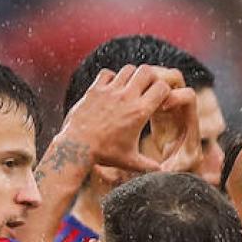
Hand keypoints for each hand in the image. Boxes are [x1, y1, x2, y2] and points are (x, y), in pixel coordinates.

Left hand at [56, 65, 196, 173]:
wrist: (77, 148)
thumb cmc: (105, 155)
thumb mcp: (130, 161)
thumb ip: (148, 165)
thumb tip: (161, 172)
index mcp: (139, 112)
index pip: (162, 87)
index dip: (165, 90)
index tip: (159, 100)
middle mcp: (126, 97)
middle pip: (147, 71)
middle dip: (150, 77)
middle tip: (147, 88)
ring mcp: (109, 91)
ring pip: (128, 69)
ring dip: (132, 76)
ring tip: (130, 88)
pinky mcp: (94, 89)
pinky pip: (107, 73)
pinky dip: (112, 77)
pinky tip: (112, 89)